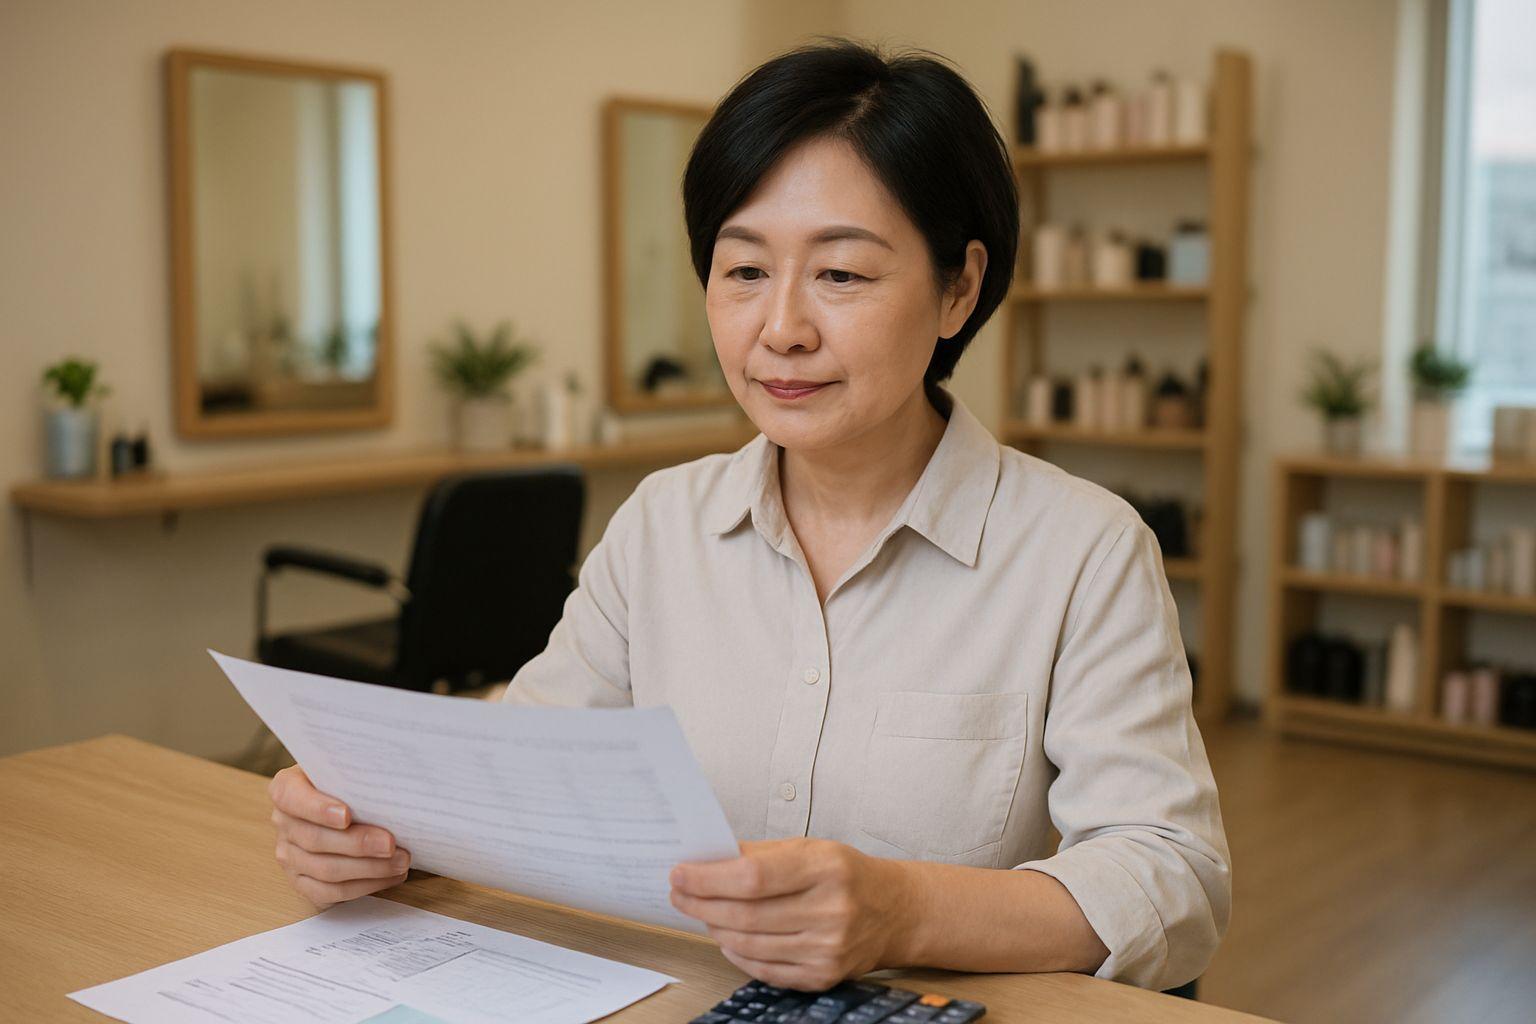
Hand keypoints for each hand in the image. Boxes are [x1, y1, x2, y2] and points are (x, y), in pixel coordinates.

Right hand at [268, 765, 410, 908]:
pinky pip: (330, 893)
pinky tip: (390, 876)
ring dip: (368, 869)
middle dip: (358, 844)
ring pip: (326, 871)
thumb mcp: (347, 768)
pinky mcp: (302, 882)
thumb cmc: (349, 782)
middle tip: (391, 844)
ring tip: (401, 861)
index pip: (291, 798)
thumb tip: (391, 783)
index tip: (347, 815)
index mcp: (287, 789)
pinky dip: (365, 886)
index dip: (318, 809)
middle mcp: (284, 823)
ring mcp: (290, 856)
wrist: (344, 801)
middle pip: (315, 840)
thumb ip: (357, 774)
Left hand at [668, 838, 912, 990]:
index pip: (753, 876)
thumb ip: (760, 853)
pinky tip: (726, 937)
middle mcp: (831, 910)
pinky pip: (764, 969)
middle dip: (702, 904)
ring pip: (750, 944)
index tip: (681, 873)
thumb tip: (707, 860)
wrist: (895, 911)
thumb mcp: (811, 848)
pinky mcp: (823, 976)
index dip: (709, 878)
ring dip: (715, 928)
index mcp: (827, 868)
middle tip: (680, 893)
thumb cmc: (846, 874)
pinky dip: (736, 954)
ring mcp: (828, 948)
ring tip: (701, 912)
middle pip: (746, 914)